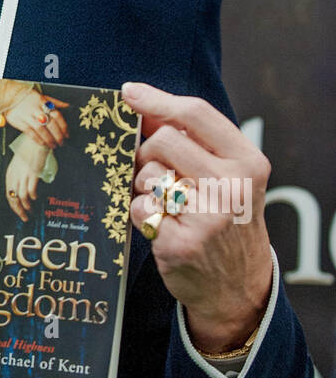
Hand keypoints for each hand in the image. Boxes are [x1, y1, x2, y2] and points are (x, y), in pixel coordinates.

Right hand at [5, 89, 68, 146]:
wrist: (8, 94)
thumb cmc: (26, 96)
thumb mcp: (42, 96)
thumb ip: (55, 102)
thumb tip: (68, 106)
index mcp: (43, 102)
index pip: (57, 115)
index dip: (64, 126)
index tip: (67, 134)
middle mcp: (36, 109)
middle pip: (50, 124)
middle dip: (58, 135)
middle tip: (62, 143)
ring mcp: (27, 115)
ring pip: (41, 129)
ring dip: (49, 139)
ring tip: (54, 145)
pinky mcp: (18, 121)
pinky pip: (30, 132)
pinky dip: (38, 139)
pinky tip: (43, 143)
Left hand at [5, 151, 40, 220]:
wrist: (36, 141)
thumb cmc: (29, 153)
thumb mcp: (19, 166)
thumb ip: (19, 177)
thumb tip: (22, 191)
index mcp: (10, 174)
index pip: (8, 194)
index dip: (13, 206)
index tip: (19, 213)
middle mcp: (14, 175)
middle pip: (14, 198)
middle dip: (19, 210)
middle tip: (25, 218)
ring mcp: (23, 175)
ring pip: (22, 196)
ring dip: (26, 206)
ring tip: (31, 211)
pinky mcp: (33, 173)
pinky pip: (31, 190)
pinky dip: (33, 196)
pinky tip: (36, 198)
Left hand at [122, 82, 272, 352]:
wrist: (238, 286)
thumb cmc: (227, 218)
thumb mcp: (229, 176)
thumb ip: (195, 140)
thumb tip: (144, 105)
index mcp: (248, 162)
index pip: (197, 114)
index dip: (157, 99)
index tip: (129, 92)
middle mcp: (232, 187)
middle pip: (163, 141)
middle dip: (147, 152)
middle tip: (152, 170)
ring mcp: (208, 218)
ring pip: (148, 175)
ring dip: (144, 186)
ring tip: (163, 202)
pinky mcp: (181, 244)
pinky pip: (140, 209)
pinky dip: (141, 213)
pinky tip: (160, 223)